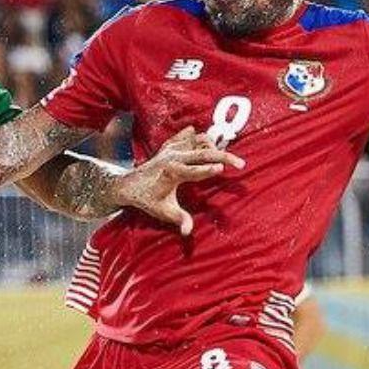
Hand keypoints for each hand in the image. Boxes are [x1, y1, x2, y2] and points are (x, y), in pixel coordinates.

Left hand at [114, 127, 243, 234]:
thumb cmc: (146, 200)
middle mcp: (173, 158)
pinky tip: (205, 139)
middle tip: (241, 163)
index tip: (223, 169)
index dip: (209, 170)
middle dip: (223, 156)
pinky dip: (197, 136)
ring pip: (197, 140)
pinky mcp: (169, 146)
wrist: (128, 185)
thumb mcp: (163, 212)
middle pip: (202, 152)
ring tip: (223, 156)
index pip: (195, 171)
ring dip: (212, 145)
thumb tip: (188, 232)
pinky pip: (186, 136)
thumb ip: (179, 220)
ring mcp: (171, 150)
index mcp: (172, 173)